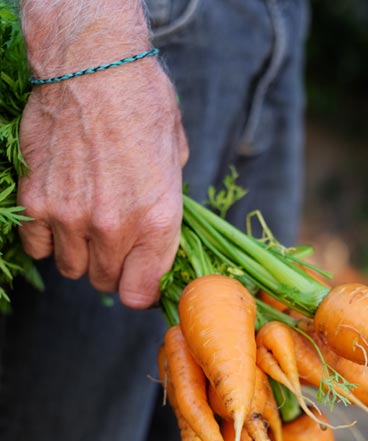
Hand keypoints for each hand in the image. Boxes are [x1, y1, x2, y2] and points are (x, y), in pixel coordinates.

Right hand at [18, 56, 187, 307]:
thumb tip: (159, 236)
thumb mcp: (175, 160)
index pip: (140, 293)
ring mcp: (69, 217)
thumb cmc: (142, 103)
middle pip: (106, 282)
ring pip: (71, 268)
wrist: (92, 64)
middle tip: (116, 243)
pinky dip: (49, 237)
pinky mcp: (36, 201)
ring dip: (81, 254)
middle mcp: (112, 227)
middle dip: (114, 268)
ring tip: (88, 223)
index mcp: (156, 220)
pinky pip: (38, 246)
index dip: (141, 291)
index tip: (140, 280)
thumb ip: (165, 209)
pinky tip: (61, 214)